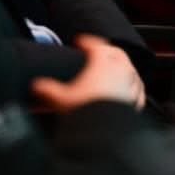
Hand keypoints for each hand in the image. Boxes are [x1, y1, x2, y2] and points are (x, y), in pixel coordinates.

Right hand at [31, 35, 145, 112]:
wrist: (107, 132)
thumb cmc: (88, 112)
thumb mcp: (61, 99)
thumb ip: (47, 90)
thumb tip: (36, 86)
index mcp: (103, 63)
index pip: (96, 44)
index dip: (87, 41)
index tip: (81, 42)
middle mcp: (121, 70)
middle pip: (116, 53)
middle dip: (107, 50)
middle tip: (99, 52)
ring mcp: (132, 84)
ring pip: (130, 69)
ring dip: (123, 67)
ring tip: (115, 70)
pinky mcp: (138, 100)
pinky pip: (137, 88)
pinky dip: (133, 86)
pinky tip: (129, 90)